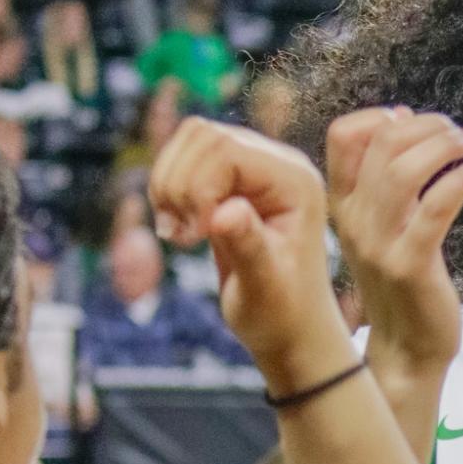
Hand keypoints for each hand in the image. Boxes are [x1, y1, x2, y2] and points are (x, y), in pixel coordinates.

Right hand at [149, 118, 348, 386]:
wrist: (290, 328)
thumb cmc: (283, 313)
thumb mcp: (265, 287)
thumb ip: (248, 246)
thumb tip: (225, 213)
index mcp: (294, 181)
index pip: (226, 149)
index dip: (197, 187)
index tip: (196, 235)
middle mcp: (277, 164)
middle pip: (202, 135)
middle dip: (178, 185)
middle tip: (183, 237)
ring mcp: (254, 168)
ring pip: (189, 141)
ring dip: (168, 186)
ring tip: (179, 234)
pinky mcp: (232, 181)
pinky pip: (185, 160)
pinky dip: (168, 191)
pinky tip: (179, 229)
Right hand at [326, 108, 462, 377]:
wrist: (405, 347)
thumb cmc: (401, 281)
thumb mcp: (381, 225)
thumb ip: (384, 177)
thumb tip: (400, 117)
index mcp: (342, 206)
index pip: (342, 136)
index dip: (379, 116)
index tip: (411, 119)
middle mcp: (353, 221)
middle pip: (382, 145)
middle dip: (426, 126)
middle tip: (455, 131)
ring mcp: (379, 244)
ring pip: (404, 171)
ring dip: (443, 146)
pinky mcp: (410, 265)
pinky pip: (434, 208)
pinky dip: (459, 181)